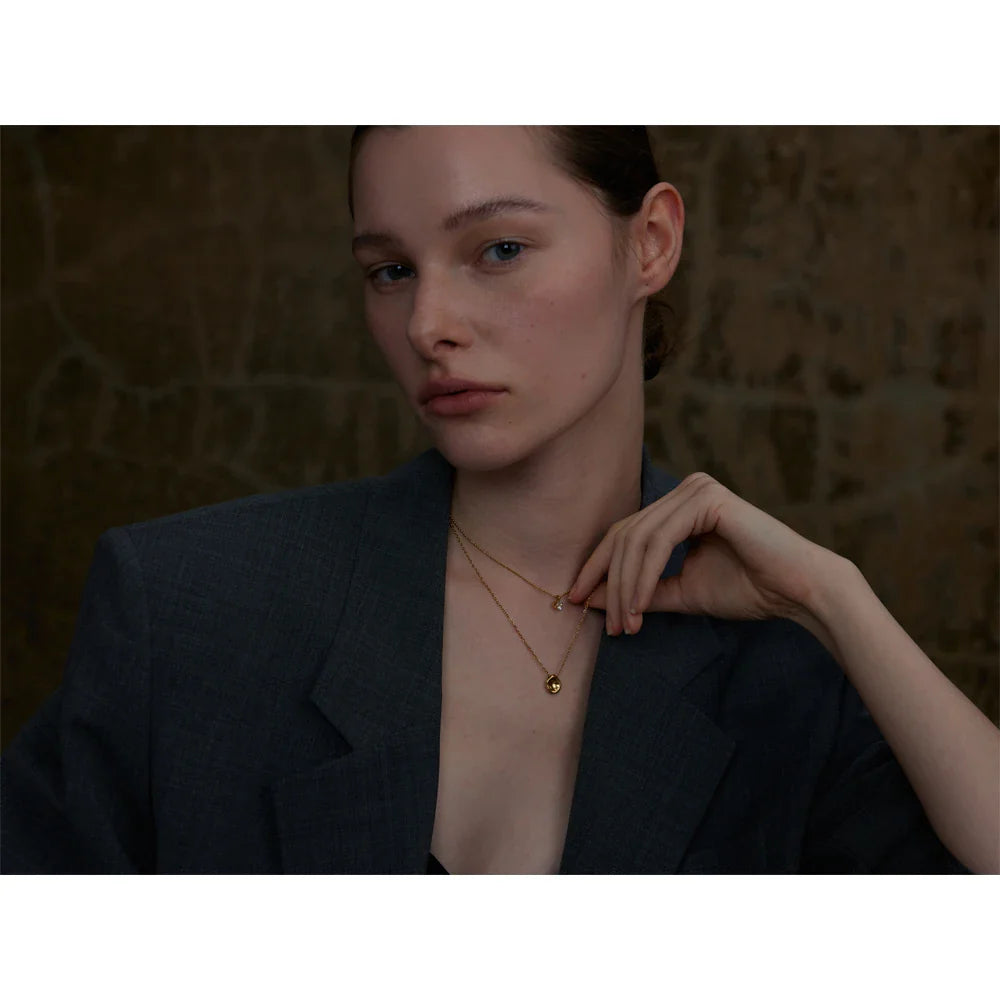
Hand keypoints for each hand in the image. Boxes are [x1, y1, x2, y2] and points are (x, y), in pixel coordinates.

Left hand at [567, 472, 840, 635]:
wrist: (799, 590)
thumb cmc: (749, 589)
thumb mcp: (682, 592)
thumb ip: (640, 592)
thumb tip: (589, 599)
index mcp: (679, 505)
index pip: (625, 534)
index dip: (598, 569)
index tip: (578, 602)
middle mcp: (686, 490)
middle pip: (625, 536)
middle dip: (607, 582)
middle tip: (604, 624)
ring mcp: (696, 489)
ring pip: (637, 541)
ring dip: (624, 587)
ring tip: (623, 624)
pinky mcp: (707, 499)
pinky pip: (658, 542)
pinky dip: (642, 578)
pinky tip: (637, 607)